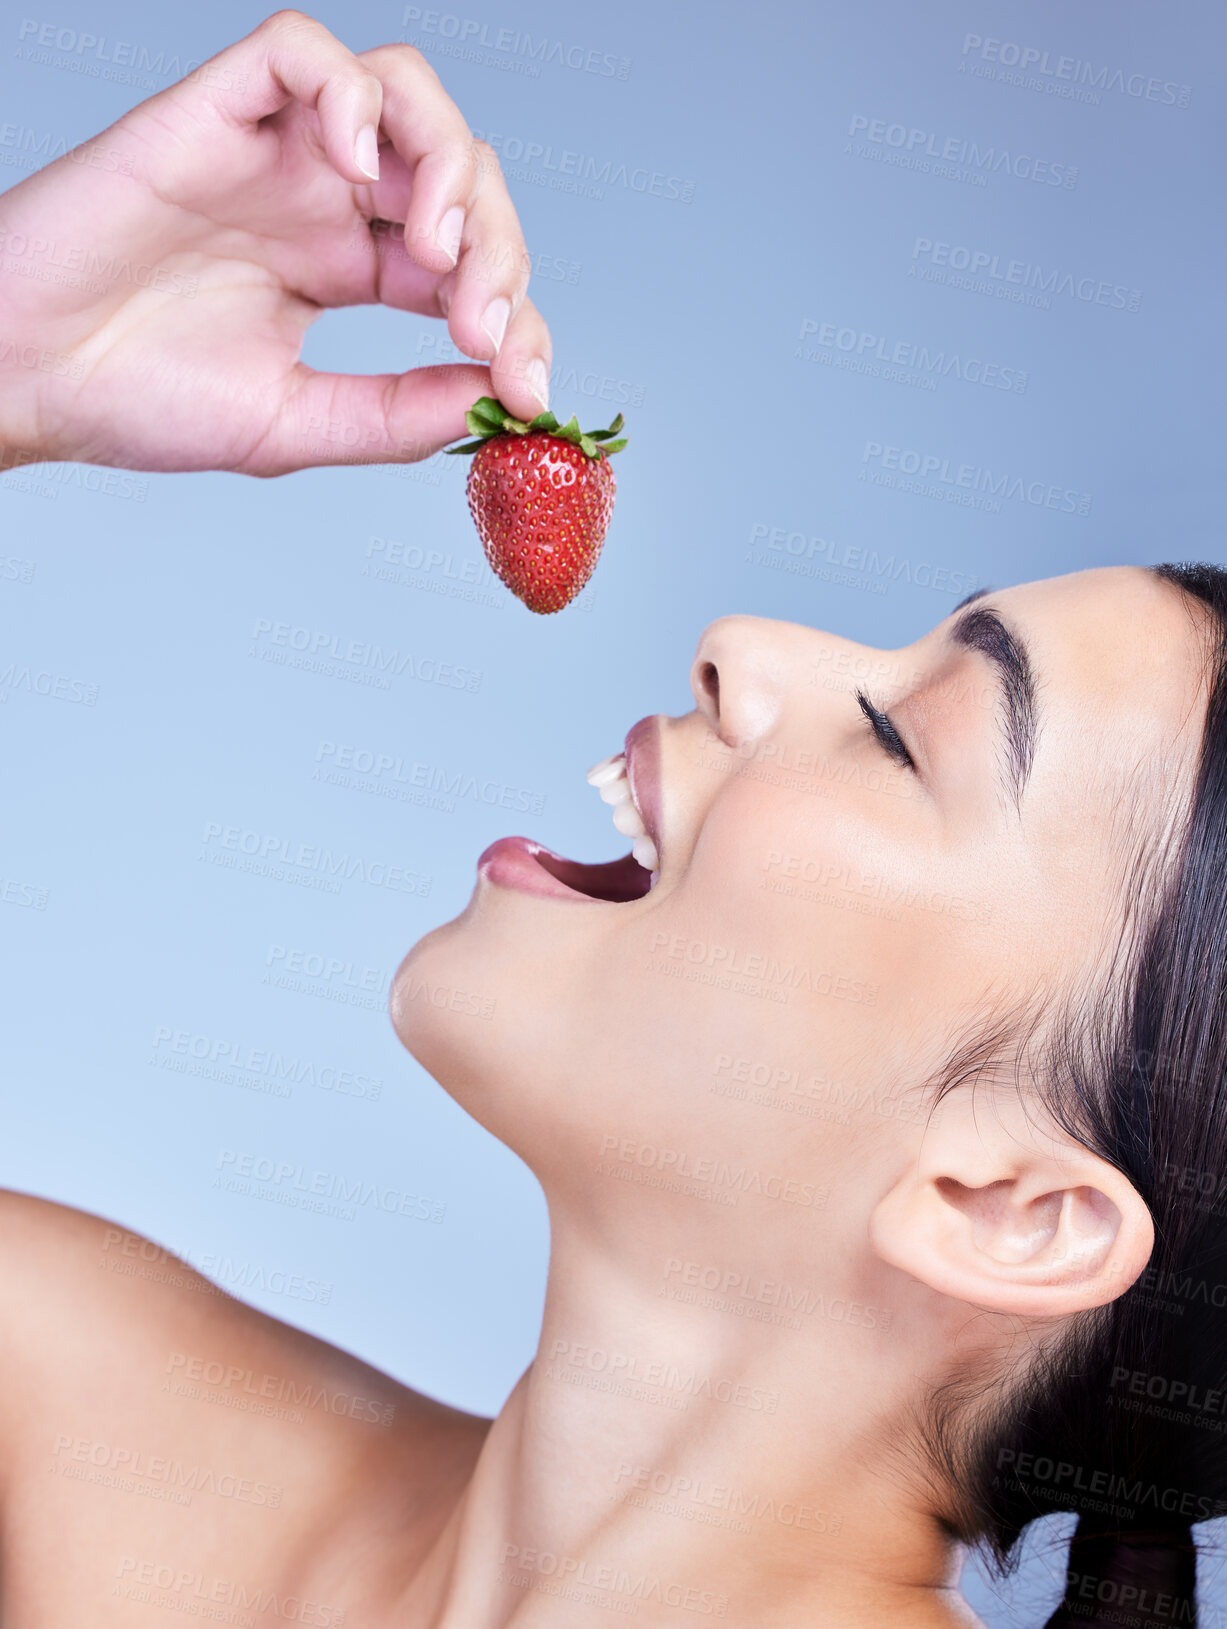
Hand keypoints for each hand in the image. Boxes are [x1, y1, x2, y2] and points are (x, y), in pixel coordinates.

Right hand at [0, 10, 552, 474]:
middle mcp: (322, 199)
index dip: (516, 321)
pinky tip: (361, 172)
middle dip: (499, 249)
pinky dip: (353, 95)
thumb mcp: (294, 423)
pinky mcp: (214, 108)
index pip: (469, 266)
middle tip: (483, 328)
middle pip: (459, 174)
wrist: (25, 375)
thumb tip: (493, 403)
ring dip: (449, 164)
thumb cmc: (136, 398)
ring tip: (438, 250)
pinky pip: (304, 51)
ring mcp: (275, 150)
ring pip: (406, 94)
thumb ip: (395, 414)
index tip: (525, 394)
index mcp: (346, 266)